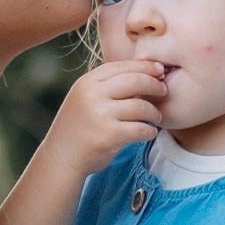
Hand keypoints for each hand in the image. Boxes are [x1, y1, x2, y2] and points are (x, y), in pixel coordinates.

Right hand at [37, 60, 167, 173]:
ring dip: (154, 112)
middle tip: (163, 91)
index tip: (159, 70)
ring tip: (157, 116)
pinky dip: (150, 131)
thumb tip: (144, 73)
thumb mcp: (85, 98)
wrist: (61, 157)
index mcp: (87, 82)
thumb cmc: (79, 127)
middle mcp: (92, 95)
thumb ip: (107, 85)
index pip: (122, 66)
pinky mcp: (110, 136)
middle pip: (135, 81)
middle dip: (154, 85)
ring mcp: (101, 115)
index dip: (145, 67)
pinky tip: (150, 132)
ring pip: (141, 106)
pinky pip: (141, 129)